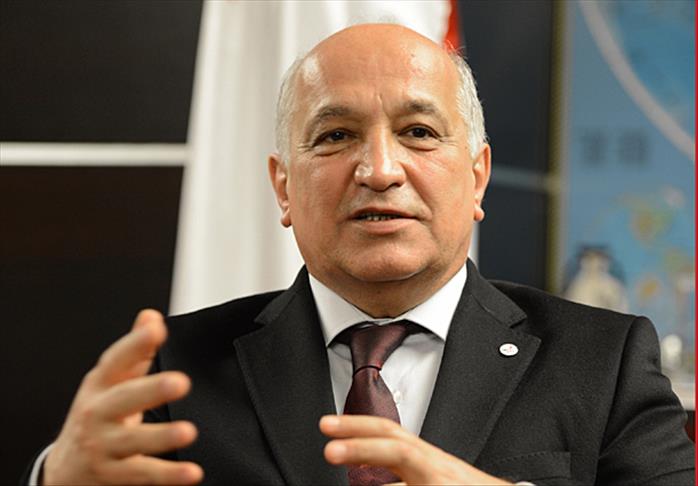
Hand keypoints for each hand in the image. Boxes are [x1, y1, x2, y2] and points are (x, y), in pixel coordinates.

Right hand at [43, 310, 202, 484]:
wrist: (66, 469)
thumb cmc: (97, 416)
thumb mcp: (110, 382)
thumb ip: (135, 351)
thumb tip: (151, 317)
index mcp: (100, 385)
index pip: (116, 360)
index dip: (135, 343)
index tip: (157, 329)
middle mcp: (98, 413)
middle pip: (123, 399)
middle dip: (151, 390)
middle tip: (181, 382)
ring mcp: (102, 446)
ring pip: (132, 442)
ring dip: (161, 438)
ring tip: (188, 432)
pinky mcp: (111, 475)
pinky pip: (142, 474)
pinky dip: (167, 475)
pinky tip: (192, 473)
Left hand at [320, 415, 511, 484]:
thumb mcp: (431, 479)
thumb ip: (405, 479)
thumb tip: (380, 482)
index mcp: (426, 461)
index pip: (391, 435)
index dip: (358, 427)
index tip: (329, 427)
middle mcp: (435, 466)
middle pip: (395, 440)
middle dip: (358, 435)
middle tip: (326, 438)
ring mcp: (441, 479)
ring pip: (401, 453)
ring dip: (366, 449)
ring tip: (333, 450)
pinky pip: (410, 484)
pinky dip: (392, 484)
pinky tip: (370, 481)